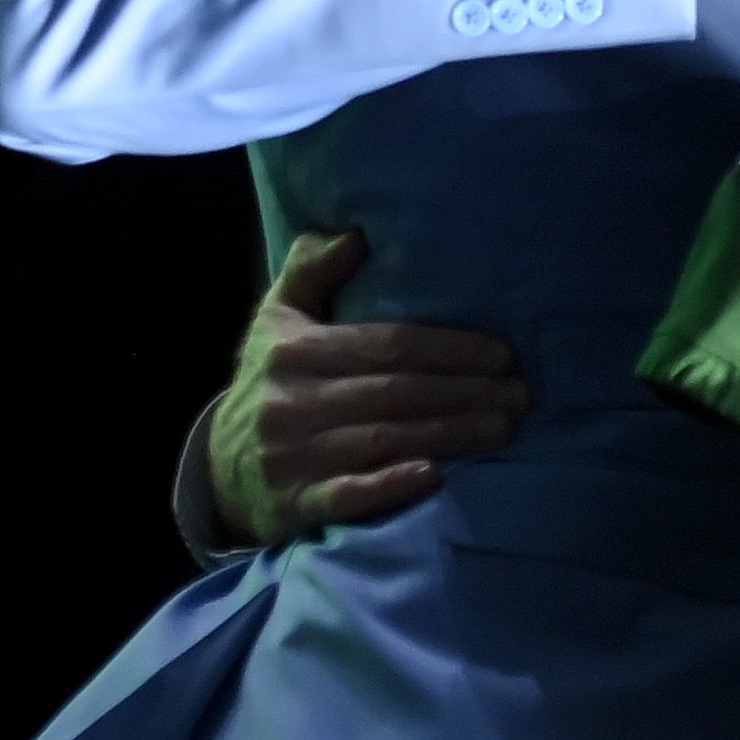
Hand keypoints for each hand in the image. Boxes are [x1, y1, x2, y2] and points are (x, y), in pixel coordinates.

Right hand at [207, 231, 526, 545]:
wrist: (219, 469)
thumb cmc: (270, 383)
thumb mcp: (276, 318)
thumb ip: (311, 272)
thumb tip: (354, 235)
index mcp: (295, 351)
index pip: (388, 345)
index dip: (449, 349)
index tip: (503, 355)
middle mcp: (292, 401)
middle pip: (395, 393)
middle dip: (465, 393)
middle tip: (521, 395)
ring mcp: (292, 456)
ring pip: (384, 440)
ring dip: (450, 435)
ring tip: (503, 428)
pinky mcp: (296, 503)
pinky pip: (348, 496)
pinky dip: (391, 486)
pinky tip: (435, 477)